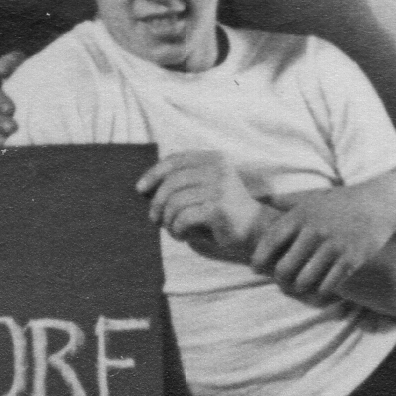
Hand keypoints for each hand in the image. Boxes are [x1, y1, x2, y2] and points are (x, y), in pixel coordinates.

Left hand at [139, 151, 267, 258]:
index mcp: (213, 159)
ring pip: (175, 202)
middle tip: (155, 220)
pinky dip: (177, 229)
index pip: (175, 160)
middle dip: (157, 203)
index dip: (153, 173)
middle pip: (171, 182)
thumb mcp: (200, 192)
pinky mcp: (219, 209)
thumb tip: (142, 189)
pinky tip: (182, 235)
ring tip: (172, 230)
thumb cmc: (221, 211)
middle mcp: (218, 169)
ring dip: (167, 220)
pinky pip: (183, 218)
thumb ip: (176, 186)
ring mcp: (220, 188)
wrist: (255, 230)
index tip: (140, 189)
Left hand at [252, 183, 395, 301]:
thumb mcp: (311, 196)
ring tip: (298, 288)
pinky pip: (327, 285)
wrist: (378, 204)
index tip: (256, 268)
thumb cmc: (340, 202)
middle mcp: (314, 231)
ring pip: (304, 280)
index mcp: (301, 215)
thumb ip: (285, 200)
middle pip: (284, 267)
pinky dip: (320, 291)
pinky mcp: (351, 259)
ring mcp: (333, 246)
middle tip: (281, 283)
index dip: (259, 258)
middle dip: (279, 279)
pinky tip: (319, 290)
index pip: (270, 241)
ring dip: (298, 288)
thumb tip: (260, 196)